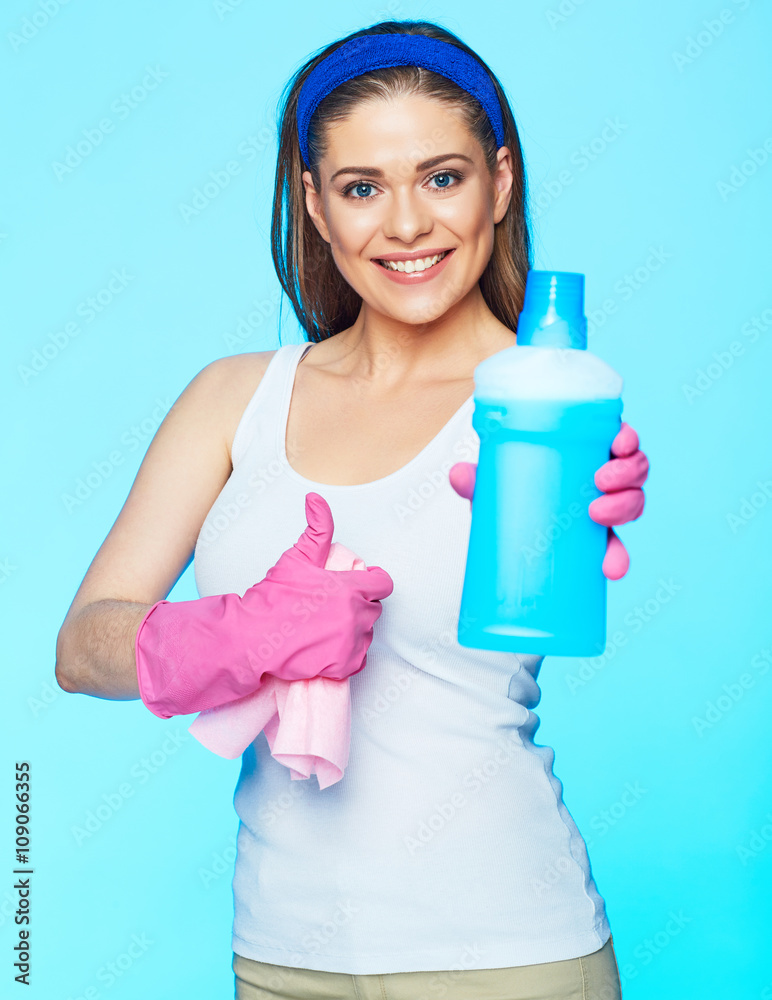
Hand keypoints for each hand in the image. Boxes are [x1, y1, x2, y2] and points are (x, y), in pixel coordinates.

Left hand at [449, 421, 648, 580]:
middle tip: (599, 483)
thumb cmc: (510, 493)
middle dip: (627, 475)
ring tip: (598, 518)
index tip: (617, 443)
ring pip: (634, 501)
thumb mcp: (496, 483)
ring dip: (627, 507)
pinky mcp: (599, 541)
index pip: (618, 438)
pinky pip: (619, 547)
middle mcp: (601, 478)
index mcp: (585, 452)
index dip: (628, 438)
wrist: (505, 529)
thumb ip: (479, 479)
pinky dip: (619, 558)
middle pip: (634, 468)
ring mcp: (604, 509)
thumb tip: (458, 475)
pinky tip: (611, 569)